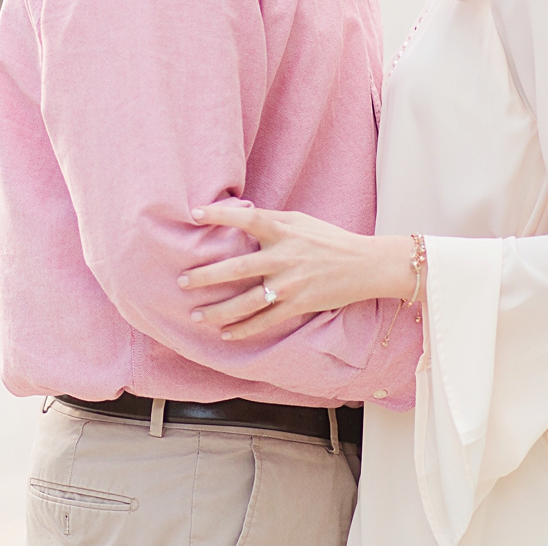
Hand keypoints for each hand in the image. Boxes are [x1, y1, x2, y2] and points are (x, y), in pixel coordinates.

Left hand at [178, 202, 413, 340]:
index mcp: (282, 230)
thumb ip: (270, 220)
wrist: (365, 264)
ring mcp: (290, 284)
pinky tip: (226, 333)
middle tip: (182, 281)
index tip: (193, 215)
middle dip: (206, 276)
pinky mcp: (299, 305)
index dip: (219, 215)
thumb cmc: (329, 239)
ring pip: (247, 302)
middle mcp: (283, 257)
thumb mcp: (300, 220)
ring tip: (196, 315)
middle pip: (237, 268)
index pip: (246, 219)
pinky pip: (266, 320)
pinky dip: (244, 329)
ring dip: (219, 310)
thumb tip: (239, 215)